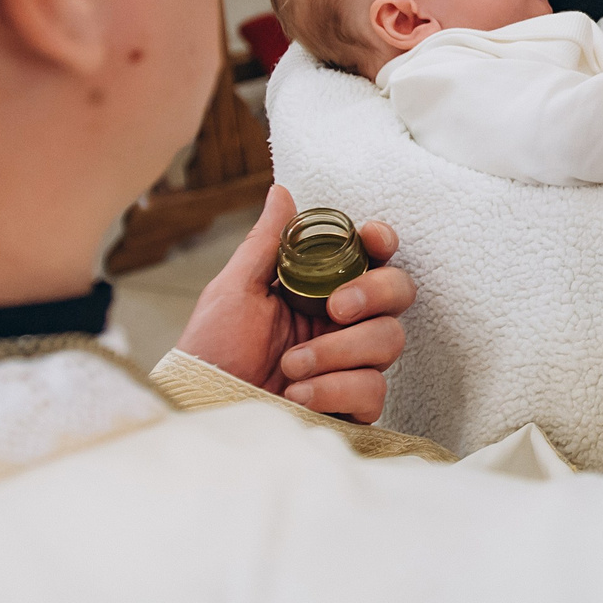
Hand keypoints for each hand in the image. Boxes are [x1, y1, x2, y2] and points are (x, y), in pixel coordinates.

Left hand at [174, 185, 416, 420]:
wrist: (203, 410)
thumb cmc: (212, 351)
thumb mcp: (233, 290)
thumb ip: (266, 243)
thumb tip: (283, 192)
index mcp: (320, 290)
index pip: (372, 258)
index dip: (382, 242)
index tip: (371, 238)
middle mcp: (343, 325)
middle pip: (399, 294)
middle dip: (374, 293)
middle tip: (335, 309)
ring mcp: (351, 365)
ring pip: (389, 340)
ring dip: (337, 352)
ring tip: (291, 366)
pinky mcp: (353, 406)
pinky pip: (373, 390)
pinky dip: (334, 389)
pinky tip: (297, 395)